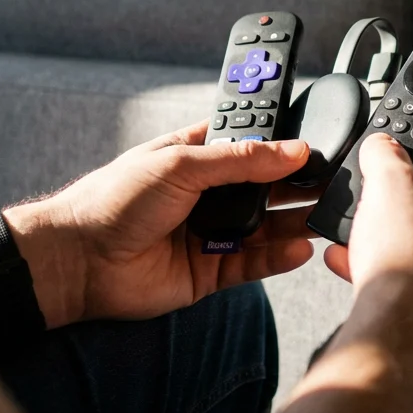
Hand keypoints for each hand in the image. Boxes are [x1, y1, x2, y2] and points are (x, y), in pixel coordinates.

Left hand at [5, 121, 318, 326]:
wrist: (78, 261)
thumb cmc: (113, 200)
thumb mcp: (181, 163)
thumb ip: (241, 159)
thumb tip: (293, 151)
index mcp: (199, 155)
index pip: (252, 144)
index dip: (283, 143)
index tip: (317, 142)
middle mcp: (209, 193)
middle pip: (267, 186)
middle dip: (299, 184)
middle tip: (334, 180)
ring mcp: (212, 232)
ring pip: (267, 226)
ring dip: (297, 221)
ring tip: (327, 215)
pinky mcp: (211, 270)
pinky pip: (255, 263)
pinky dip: (279, 257)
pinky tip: (300, 247)